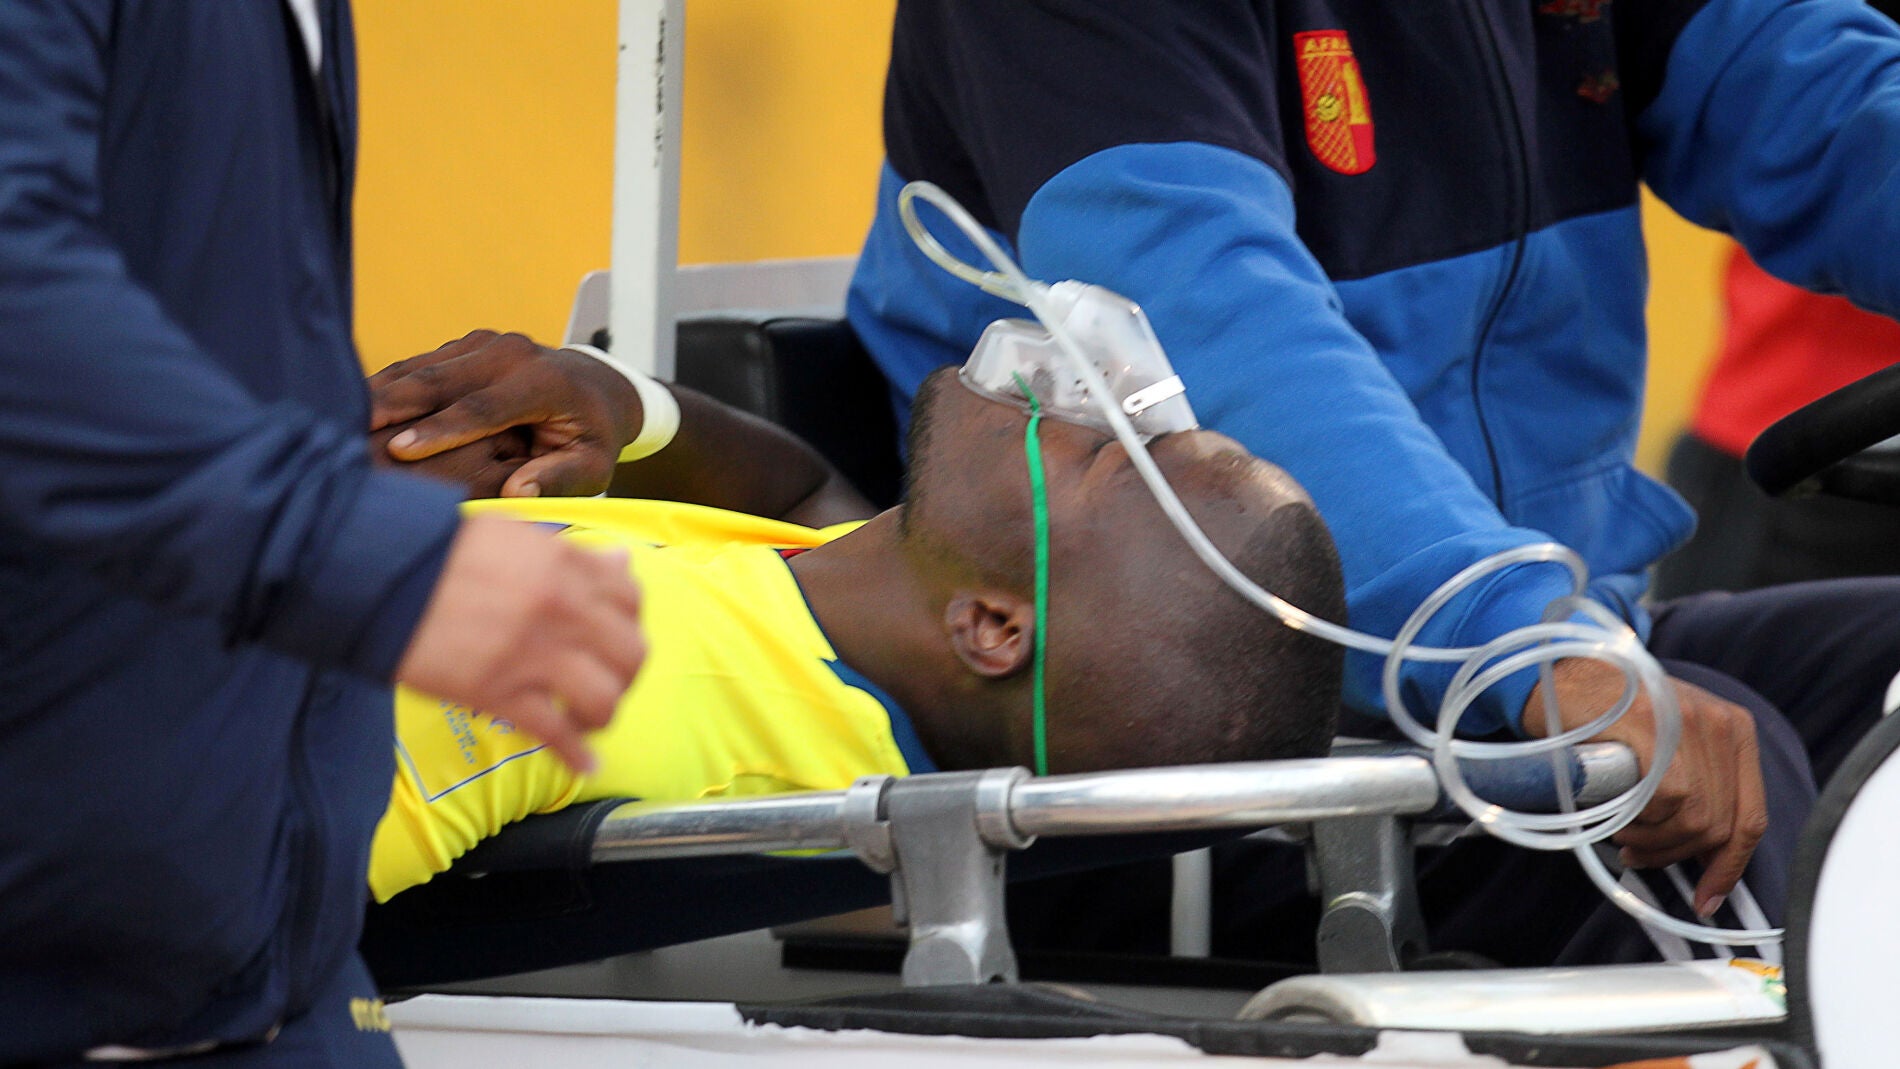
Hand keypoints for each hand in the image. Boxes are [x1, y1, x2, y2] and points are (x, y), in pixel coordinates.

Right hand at [369, 330, 641, 496]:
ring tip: (332, 418)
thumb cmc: (592, 438)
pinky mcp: (462, 346)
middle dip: (392, 407)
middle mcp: (510, 353)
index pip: (483, 408)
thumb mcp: (592, 465)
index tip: (401, 452)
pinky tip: (349, 407)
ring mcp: (482, 344)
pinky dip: (384, 386)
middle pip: (440, 380)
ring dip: (378, 394)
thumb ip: (560, 478)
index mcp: (542, 382)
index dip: (440, 430)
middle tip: (346, 433)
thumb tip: (518, 492)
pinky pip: (417, 365)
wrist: (595, 387)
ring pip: (420, 368)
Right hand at [395, 514, 644, 771]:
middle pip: (630, 653)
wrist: (378, 576)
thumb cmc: (438, 553)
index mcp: (564, 565)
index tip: (613, 636)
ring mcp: (535, 654)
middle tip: (605, 681)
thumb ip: (569, 556)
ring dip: (602, 715)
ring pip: (604, 697)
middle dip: (625, 674)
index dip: (629, 622)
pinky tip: (583, 765)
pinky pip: (556, 733)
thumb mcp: (512, 537)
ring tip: (586, 720)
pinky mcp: (501, 693)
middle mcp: (562, 609)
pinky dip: (575, 755)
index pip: (630, 599)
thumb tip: (618, 563)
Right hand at [1522, 659, 1767, 917]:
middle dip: (1677, 854)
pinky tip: (1619, 815)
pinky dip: (1642, 821)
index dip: (1729, 865)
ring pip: (1695, 818)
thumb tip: (1709, 854)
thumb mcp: (1672, 742)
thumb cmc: (1610, 715)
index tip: (1707, 896)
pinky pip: (1666, 799)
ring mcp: (1686, 722)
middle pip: (1721, 824)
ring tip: (1625, 833)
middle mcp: (1719, 722)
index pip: (1751, 815)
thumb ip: (1700, 786)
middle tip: (1640, 853)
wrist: (1562, 675)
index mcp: (1735, 728)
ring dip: (1656, 840)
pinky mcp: (1651, 726)